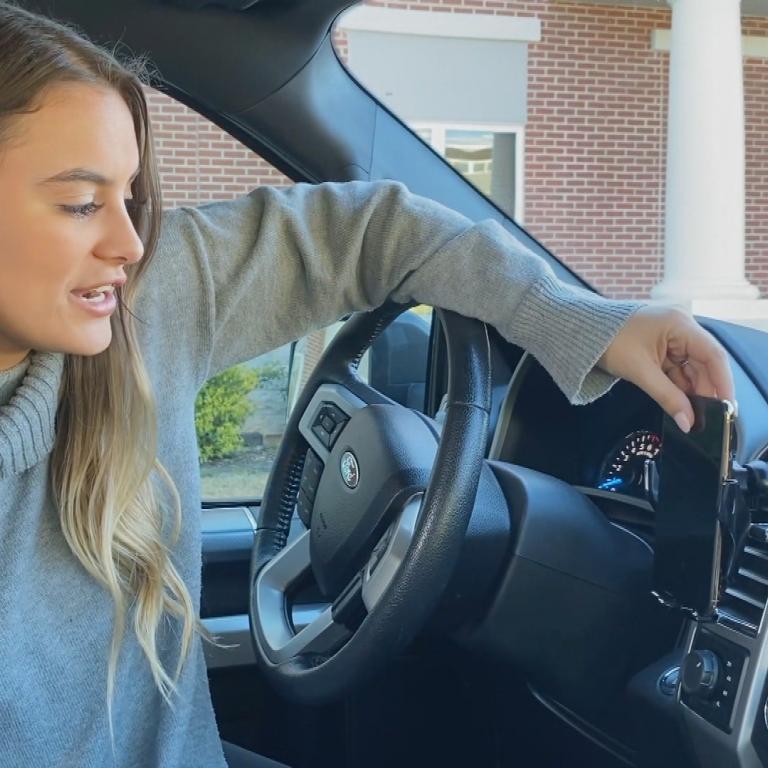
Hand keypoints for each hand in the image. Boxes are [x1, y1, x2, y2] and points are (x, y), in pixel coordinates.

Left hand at [597, 305, 734, 432]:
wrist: (579, 331)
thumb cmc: (609, 343)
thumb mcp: (640, 371)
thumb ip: (667, 397)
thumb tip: (688, 423)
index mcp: (680, 324)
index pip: (713, 354)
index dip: (722, 382)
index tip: (728, 407)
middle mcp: (680, 328)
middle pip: (703, 362)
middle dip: (704, 390)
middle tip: (708, 418)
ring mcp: (669, 338)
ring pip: (689, 368)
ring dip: (690, 391)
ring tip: (693, 415)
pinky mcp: (658, 347)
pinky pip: (675, 368)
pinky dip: (677, 386)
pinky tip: (680, 404)